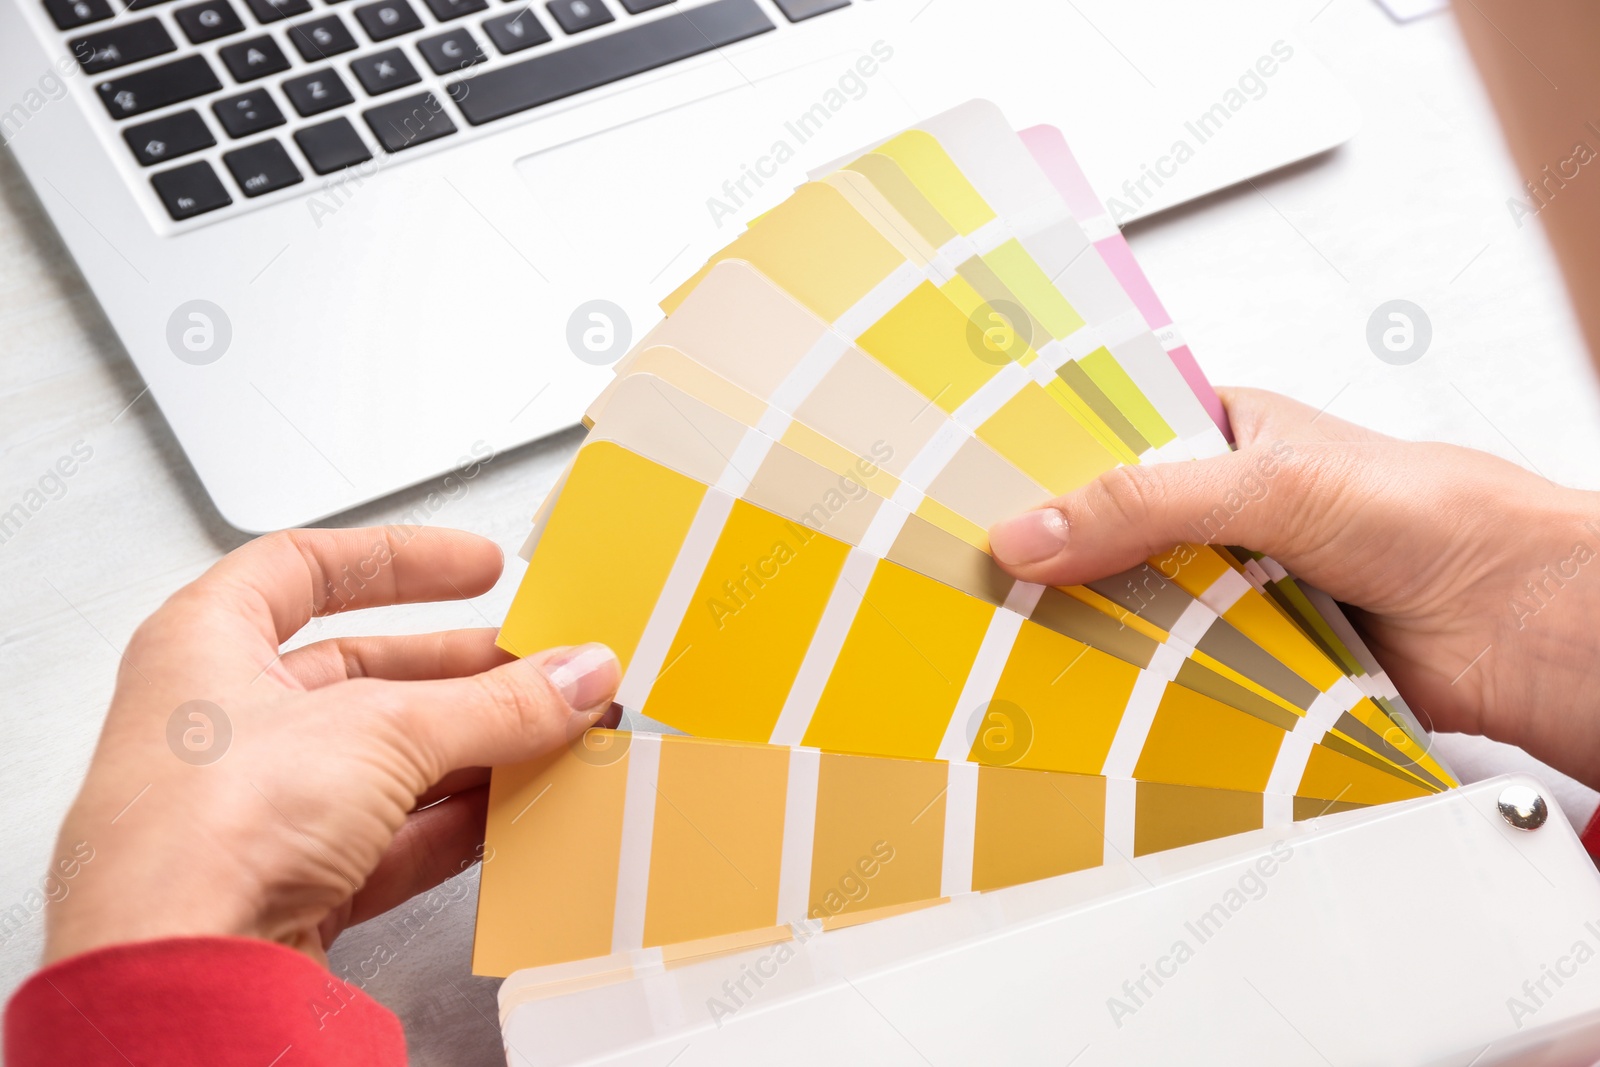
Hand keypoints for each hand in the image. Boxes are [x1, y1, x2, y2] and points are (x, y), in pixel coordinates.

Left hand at [41, 527, 619, 965]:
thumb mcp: (382, 730)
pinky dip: (453, 823)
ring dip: (472, 751)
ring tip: (548, 736)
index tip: (478, 568)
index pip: (305, 568)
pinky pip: (388, 837)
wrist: (179, 974)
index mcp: (205, 644)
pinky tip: (510, 810)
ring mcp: (253, 809)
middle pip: (366, 674)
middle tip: (539, 671)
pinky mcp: (286, 884)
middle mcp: (221, 722)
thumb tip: (571, 676)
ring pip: (384, 761)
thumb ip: (494, 704)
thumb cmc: (206, 829)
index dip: (399, 559)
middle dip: (465, 674)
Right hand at [987, 388, 1599, 790]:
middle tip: (984, 578)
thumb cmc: (1432, 513)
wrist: (1520, 623)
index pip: (1110, 438)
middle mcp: (1225, 507)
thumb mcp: (1266, 485)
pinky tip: (1098, 689)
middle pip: (1113, 531)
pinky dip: (1145, 681)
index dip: (1043, 462)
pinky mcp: (1251, 655)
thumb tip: (1035, 529)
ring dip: (1101, 625)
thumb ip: (1145, 504)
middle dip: (1060, 557)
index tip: (974, 489)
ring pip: (1139, 605)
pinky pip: (1175, 667)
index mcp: (1224, 433)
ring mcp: (1236, 584)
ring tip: (1020, 638)